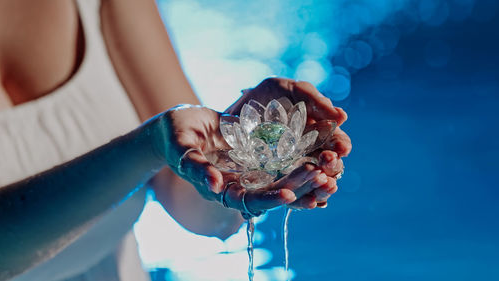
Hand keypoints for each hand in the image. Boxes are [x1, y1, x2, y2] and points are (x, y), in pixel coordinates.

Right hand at [152, 104, 333, 215]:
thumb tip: (216, 186)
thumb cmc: (175, 137)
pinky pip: (284, 153)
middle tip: (320, 174)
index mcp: (223, 189)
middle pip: (274, 189)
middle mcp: (242, 182)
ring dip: (307, 170)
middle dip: (298, 183)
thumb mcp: (182, 150)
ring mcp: (253, 167)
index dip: (269, 199)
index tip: (288, 194)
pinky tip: (321, 144)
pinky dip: (302, 151)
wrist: (181, 123)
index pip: (249, 202)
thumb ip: (196, 168)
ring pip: (284, 173)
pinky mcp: (260, 150)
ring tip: (330, 163)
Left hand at [226, 78, 351, 208]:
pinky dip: (304, 201)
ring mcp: (293, 171)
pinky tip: (310, 202)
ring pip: (315, 184)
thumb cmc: (265, 98)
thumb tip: (342, 117)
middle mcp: (309, 154)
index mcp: (318, 133)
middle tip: (328, 161)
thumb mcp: (288, 90)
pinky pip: (293, 198)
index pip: (336, 142)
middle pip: (329, 166)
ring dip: (323, 187)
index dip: (341, 145)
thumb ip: (314, 100)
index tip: (341, 147)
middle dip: (332, 165)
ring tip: (325, 185)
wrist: (232, 115)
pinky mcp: (275, 185)